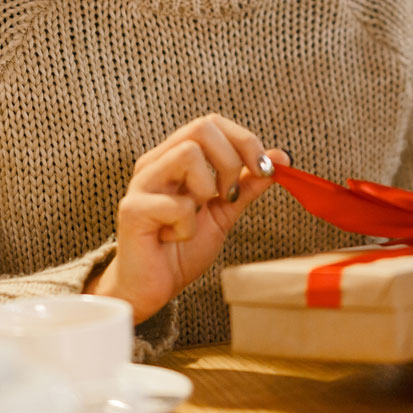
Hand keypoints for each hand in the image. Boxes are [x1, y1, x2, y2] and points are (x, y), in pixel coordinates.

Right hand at [89, 114, 288, 322]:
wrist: (152, 288)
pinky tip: (174, 238)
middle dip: (231, 160)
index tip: (263, 170)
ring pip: (188, 154)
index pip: (211, 123)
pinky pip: (177, 204)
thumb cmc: (181, 249)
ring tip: (196, 216)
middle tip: (229, 195)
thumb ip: (247, 185)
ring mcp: (142, 184)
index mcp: (174, 158)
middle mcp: (155, 163)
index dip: (244, 140)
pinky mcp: (133, 210)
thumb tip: (279, 156)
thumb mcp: (223, 213)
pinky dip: (187, 227)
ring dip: (206, 189)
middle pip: (202, 128)